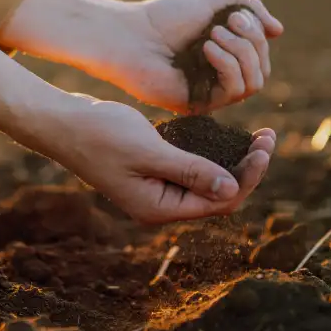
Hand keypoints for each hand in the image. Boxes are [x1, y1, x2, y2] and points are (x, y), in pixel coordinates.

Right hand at [40, 97, 276, 223]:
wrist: (63, 123)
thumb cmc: (100, 135)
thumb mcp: (149, 151)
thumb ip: (190, 171)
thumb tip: (232, 189)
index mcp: (159, 208)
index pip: (219, 201)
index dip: (248, 177)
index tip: (264, 146)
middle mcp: (161, 203)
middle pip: (217, 194)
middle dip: (246, 168)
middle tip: (268, 137)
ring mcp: (156, 187)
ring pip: (207, 180)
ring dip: (233, 160)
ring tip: (258, 136)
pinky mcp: (153, 170)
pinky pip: (191, 168)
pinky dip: (211, 154)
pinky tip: (226, 136)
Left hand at [102, 0, 283, 112]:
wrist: (129, 34)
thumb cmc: (164, 17)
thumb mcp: (213, 3)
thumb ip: (249, 10)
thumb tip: (279, 31)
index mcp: (223, 55)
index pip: (261, 54)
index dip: (256, 34)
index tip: (234, 14)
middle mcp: (219, 77)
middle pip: (262, 69)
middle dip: (251, 42)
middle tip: (226, 23)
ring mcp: (210, 93)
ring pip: (254, 82)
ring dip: (241, 53)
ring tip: (213, 35)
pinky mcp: (199, 105)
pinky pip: (234, 92)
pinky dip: (228, 65)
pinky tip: (207, 48)